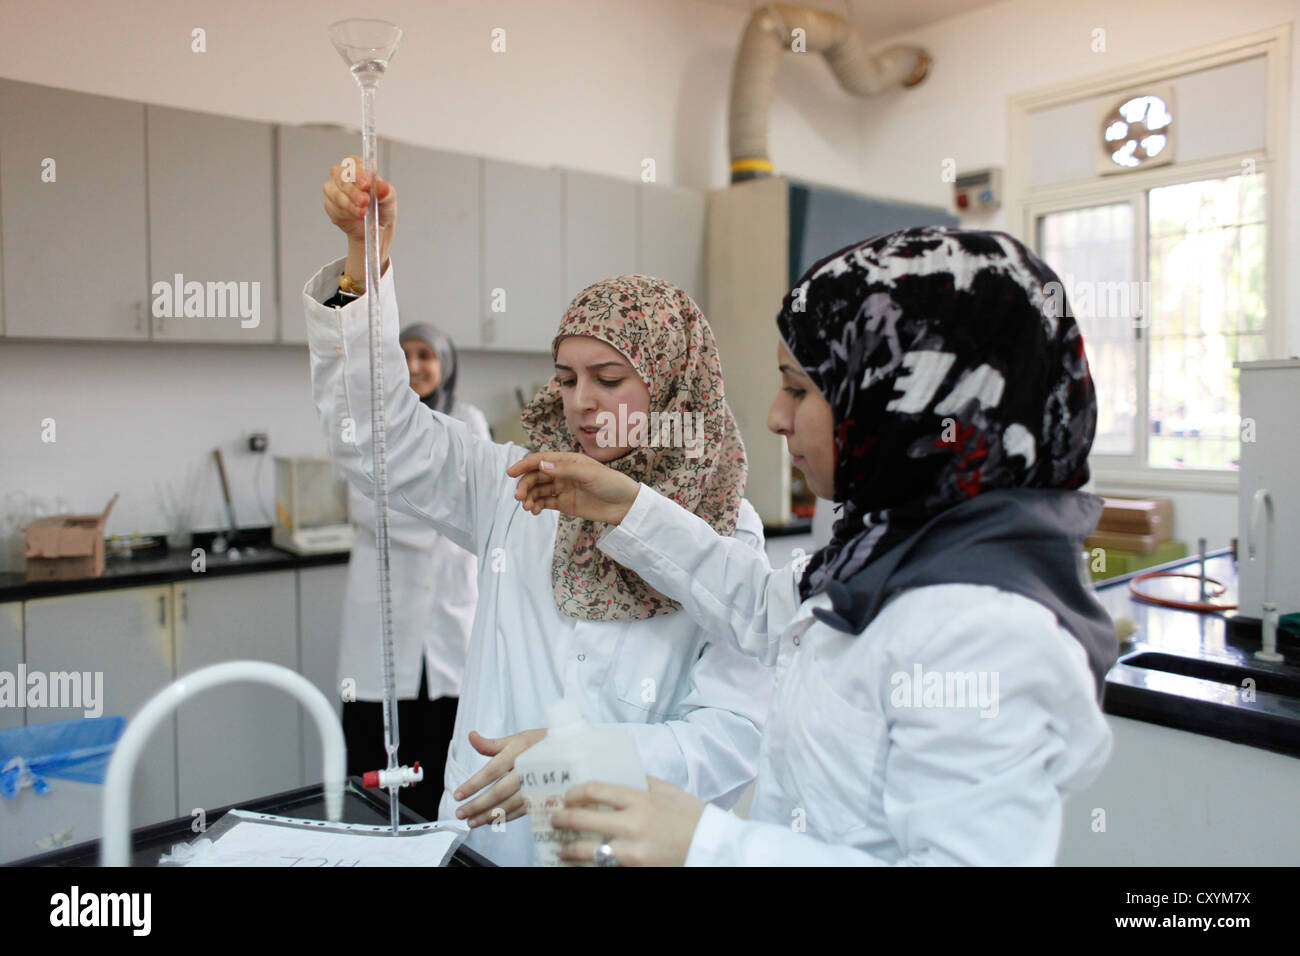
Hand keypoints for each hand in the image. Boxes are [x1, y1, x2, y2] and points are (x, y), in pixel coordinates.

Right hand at [322, 155, 395, 275]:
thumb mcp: (390, 203)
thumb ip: (387, 193)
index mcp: (361, 170)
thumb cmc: (383, 213)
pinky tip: (354, 219)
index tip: (368, 184)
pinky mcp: (329, 206)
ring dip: (347, 203)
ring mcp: (334, 190)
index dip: (359, 171)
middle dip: (354, 190)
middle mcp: (344, 176)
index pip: (354, 162)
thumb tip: (383, 186)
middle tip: (366, 204)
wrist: (375, 235)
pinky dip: (342, 213)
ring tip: (362, 214)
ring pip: (332, 190)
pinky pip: (330, 206)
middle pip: (340, 174)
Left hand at [451, 728, 545, 827]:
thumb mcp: (517, 738)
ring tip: (472, 821)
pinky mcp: (544, 796)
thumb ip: (492, 744)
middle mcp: (528, 768)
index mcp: (519, 751)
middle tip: (460, 813)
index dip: (473, 784)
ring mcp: (538, 784)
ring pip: (510, 804)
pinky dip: (506, 817)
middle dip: (477, 805)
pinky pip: (523, 810)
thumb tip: (471, 736)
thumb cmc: (541, 743)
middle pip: (499, 791)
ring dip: (489, 815)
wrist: (573, 750)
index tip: (458, 794)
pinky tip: (493, 821)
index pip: (491, 771)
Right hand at [507, 452, 640, 524]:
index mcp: (567, 461)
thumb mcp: (589, 474)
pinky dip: (537, 506)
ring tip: (528, 507)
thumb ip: (565, 470)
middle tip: (519, 497)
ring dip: (530, 497)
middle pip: (536, 476)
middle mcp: (562, 473)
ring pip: (539, 490)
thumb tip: (541, 465)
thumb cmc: (611, 483)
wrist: (625, 505)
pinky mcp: (565, 503)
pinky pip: (546, 503)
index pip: (540, 460)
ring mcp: (563, 488)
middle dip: (525, 485)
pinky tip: (534, 510)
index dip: (524, 465)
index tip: (511, 473)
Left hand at [551, 776, 705, 866]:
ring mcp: (632, 851)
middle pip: (583, 820)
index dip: (574, 793)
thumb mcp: (668, 791)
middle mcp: (632, 824)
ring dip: (569, 851)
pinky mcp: (635, 869)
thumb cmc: (692, 816)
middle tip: (555, 820)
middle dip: (562, 820)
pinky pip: (604, 868)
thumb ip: (643, 781)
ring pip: (587, 852)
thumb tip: (620, 774)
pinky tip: (580, 865)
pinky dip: (589, 867)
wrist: (711, 847)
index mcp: (640, 799)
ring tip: (561, 850)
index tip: (567, 796)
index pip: (595, 791)